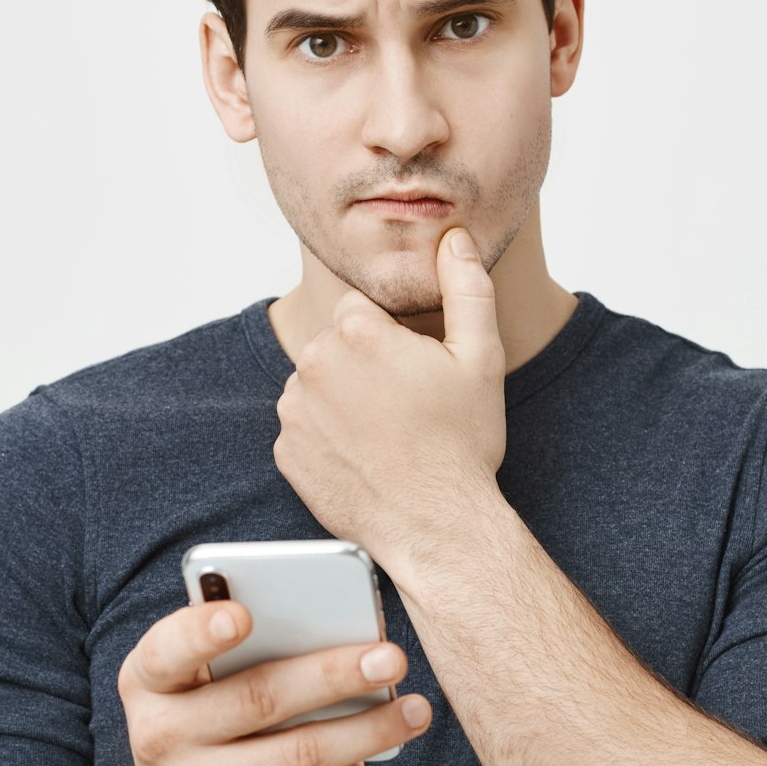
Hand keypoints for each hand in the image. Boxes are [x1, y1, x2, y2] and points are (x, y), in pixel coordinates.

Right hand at [115, 598, 432, 765]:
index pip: (167, 651)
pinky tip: (368, 757)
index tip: (244, 615)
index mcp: (149, 683)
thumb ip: (234, 652)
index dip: (202, 631)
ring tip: (414, 709)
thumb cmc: (199, 725)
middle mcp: (161, 738)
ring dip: (367, 729)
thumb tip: (332, 628)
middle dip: (334, 674)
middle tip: (391, 656)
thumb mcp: (190, 686)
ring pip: (301, 753)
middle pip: (261, 697)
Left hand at [272, 226, 507, 567]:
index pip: (358, 308)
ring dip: (342, 398)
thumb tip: (455, 239)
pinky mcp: (287, 452)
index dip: (388, 335)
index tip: (411, 367)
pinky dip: (326, 436)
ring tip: (385, 432)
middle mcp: (314, 365)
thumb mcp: (480, 358)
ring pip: (317, 384)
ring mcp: (294, 411)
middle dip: (363, 364)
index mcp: (357, 333)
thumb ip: (467, 287)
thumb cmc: (461, 445)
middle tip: (404, 403)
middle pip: (334, 344)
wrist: (436, 526)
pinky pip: (303, 427)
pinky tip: (363, 454)